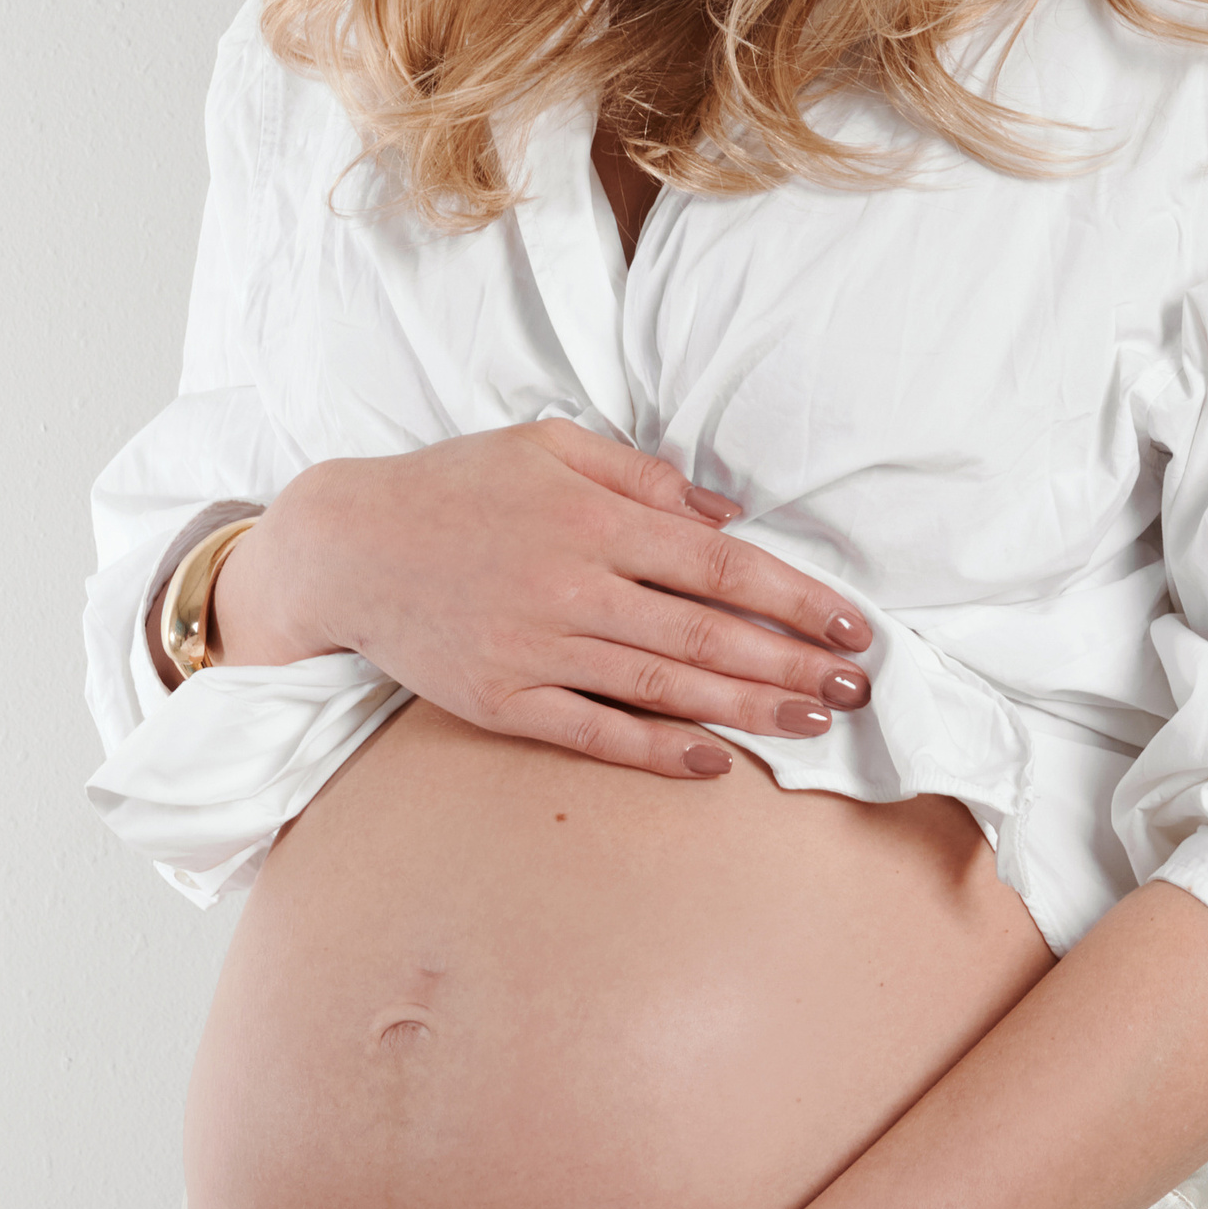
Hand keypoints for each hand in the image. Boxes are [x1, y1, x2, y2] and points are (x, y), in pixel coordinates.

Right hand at [208, 422, 874, 778]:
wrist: (349, 546)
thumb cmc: (457, 485)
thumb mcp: (550, 446)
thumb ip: (643, 477)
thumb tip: (727, 516)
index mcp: (595, 519)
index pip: (722, 568)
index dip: (796, 599)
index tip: (851, 623)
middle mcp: (574, 587)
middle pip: (708, 635)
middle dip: (794, 663)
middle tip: (858, 684)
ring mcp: (538, 650)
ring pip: (665, 688)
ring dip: (749, 709)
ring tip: (814, 721)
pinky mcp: (503, 701)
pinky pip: (595, 733)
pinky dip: (658, 751)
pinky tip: (714, 762)